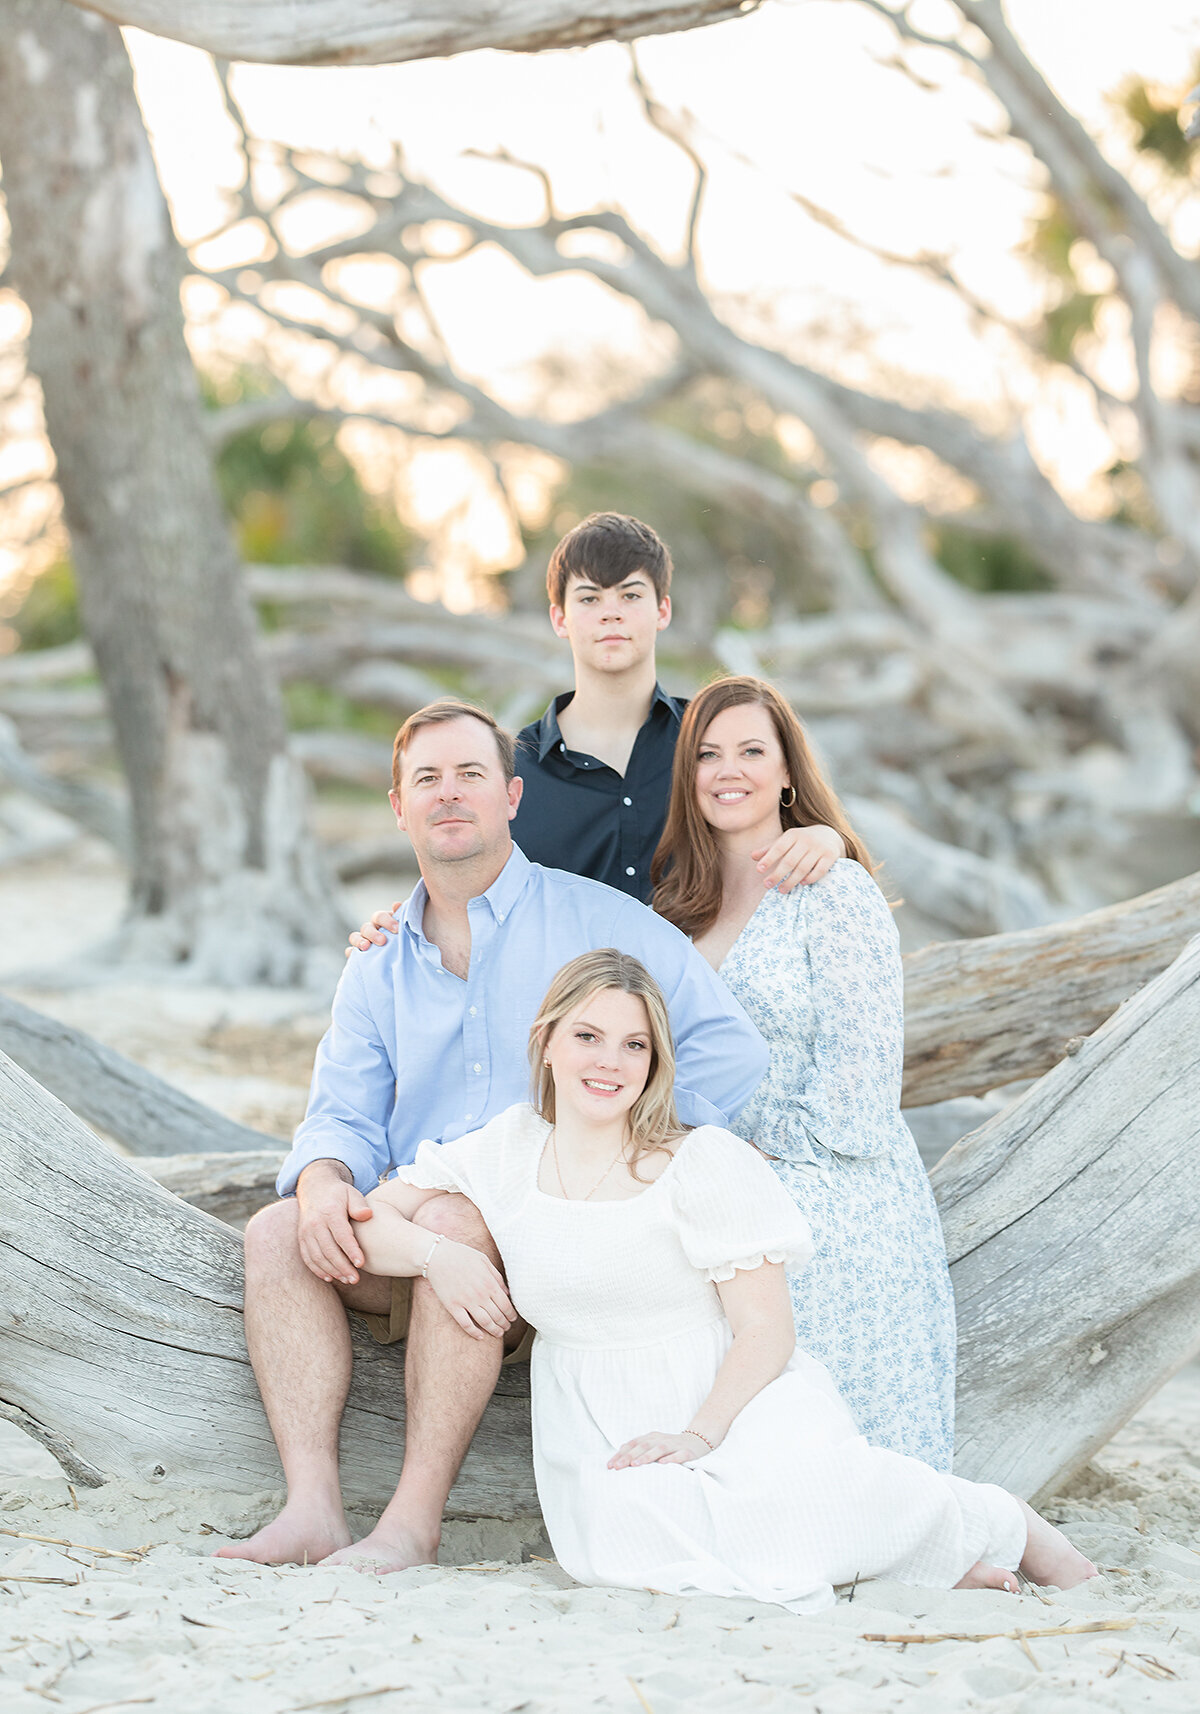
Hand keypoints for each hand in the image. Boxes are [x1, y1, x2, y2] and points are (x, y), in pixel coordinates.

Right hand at [296, 1163, 373, 1284]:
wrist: (314, 1188)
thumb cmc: (339, 1194)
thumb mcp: (351, 1193)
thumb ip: (359, 1205)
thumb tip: (367, 1215)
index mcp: (330, 1212)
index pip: (341, 1235)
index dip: (351, 1250)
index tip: (361, 1263)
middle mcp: (315, 1223)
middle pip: (329, 1250)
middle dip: (342, 1267)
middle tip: (356, 1279)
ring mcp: (306, 1232)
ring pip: (317, 1257)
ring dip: (332, 1271)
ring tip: (347, 1280)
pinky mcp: (302, 1238)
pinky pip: (308, 1257)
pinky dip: (317, 1270)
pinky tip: (330, 1278)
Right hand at [345, 903, 401, 957]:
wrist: (399, 960)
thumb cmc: (402, 940)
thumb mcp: (403, 929)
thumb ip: (400, 917)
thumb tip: (397, 904)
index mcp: (382, 922)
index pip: (379, 916)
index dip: (387, 921)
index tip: (397, 929)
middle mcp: (371, 930)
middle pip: (367, 927)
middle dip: (374, 934)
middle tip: (382, 941)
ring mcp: (362, 941)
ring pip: (355, 937)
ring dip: (359, 941)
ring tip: (366, 947)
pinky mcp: (357, 954)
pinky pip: (350, 952)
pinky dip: (351, 953)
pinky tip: (355, 956)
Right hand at [425, 1238, 515, 1341]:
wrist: (438, 1256)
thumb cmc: (462, 1255)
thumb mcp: (484, 1261)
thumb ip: (497, 1277)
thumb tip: (507, 1293)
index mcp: (489, 1283)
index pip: (506, 1305)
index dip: (511, 1315)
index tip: (513, 1319)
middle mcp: (480, 1295)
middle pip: (497, 1316)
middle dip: (504, 1324)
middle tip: (507, 1328)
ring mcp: (466, 1302)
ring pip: (485, 1323)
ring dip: (494, 1331)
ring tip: (498, 1333)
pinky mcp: (453, 1306)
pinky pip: (466, 1324)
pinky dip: (474, 1333)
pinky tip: (480, 1336)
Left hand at [608, 1430, 712, 1468]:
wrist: (697, 1441)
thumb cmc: (670, 1446)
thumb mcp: (653, 1445)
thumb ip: (639, 1448)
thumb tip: (620, 1453)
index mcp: (651, 1437)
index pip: (633, 1444)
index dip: (621, 1454)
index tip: (610, 1465)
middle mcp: (661, 1439)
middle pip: (643, 1446)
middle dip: (629, 1456)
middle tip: (617, 1467)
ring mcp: (674, 1444)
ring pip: (659, 1449)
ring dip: (647, 1456)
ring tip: (636, 1465)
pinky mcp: (687, 1452)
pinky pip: (679, 1455)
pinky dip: (671, 1458)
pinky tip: (663, 1464)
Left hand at [753, 824, 843, 893]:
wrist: (829, 834)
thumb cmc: (801, 840)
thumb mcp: (786, 840)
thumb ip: (770, 848)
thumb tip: (752, 857)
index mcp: (793, 834)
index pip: (779, 847)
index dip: (768, 858)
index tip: (759, 870)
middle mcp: (806, 840)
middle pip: (790, 860)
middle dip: (777, 874)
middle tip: (767, 885)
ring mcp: (819, 848)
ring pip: (803, 867)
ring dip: (791, 880)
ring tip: (782, 890)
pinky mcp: (830, 856)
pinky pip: (820, 870)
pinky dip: (811, 878)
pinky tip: (802, 883)